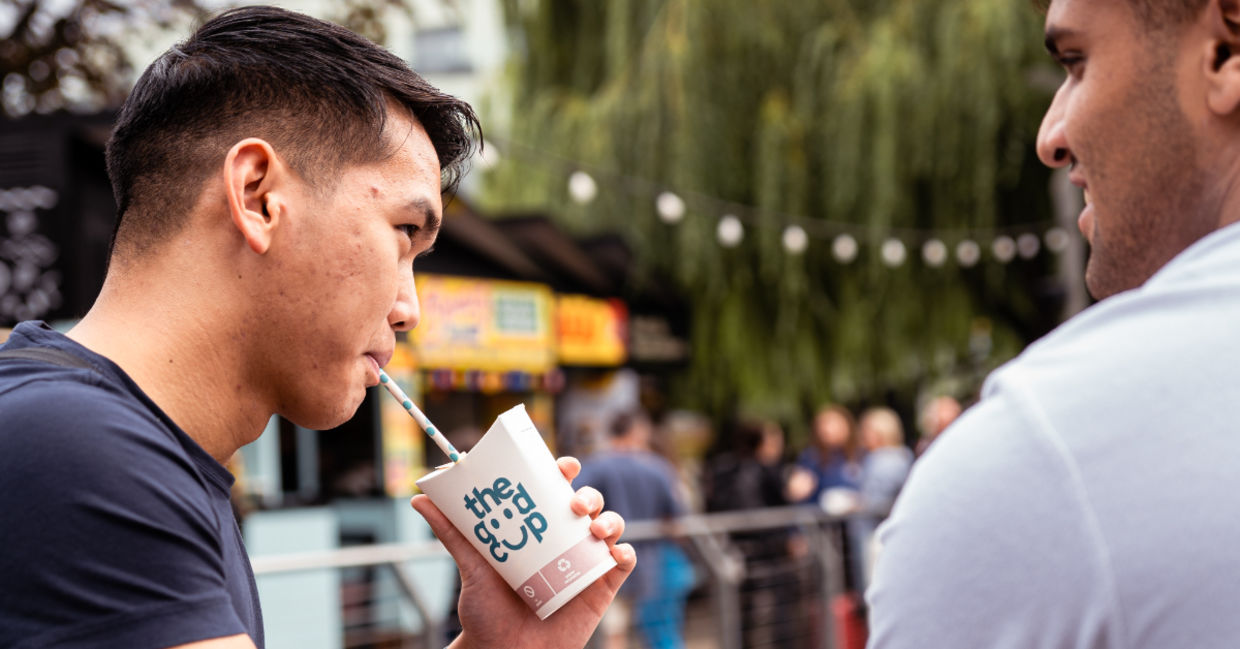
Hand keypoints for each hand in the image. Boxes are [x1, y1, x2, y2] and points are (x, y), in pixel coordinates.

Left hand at [411, 456, 635, 648]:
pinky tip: (613, 553)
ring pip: (611, 526)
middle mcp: (565, 539)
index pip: (556, 489)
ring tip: (594, 529)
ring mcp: (586, 562)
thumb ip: (452, 534)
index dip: (565, 471)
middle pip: (588, 503)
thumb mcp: (471, 568)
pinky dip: (624, 552)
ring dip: (610, 519)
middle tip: (575, 503)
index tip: (562, 465)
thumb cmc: (485, 612)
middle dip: (589, 494)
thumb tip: (420, 498)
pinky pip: (623, 563)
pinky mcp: (601, 587)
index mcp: (538, 528)